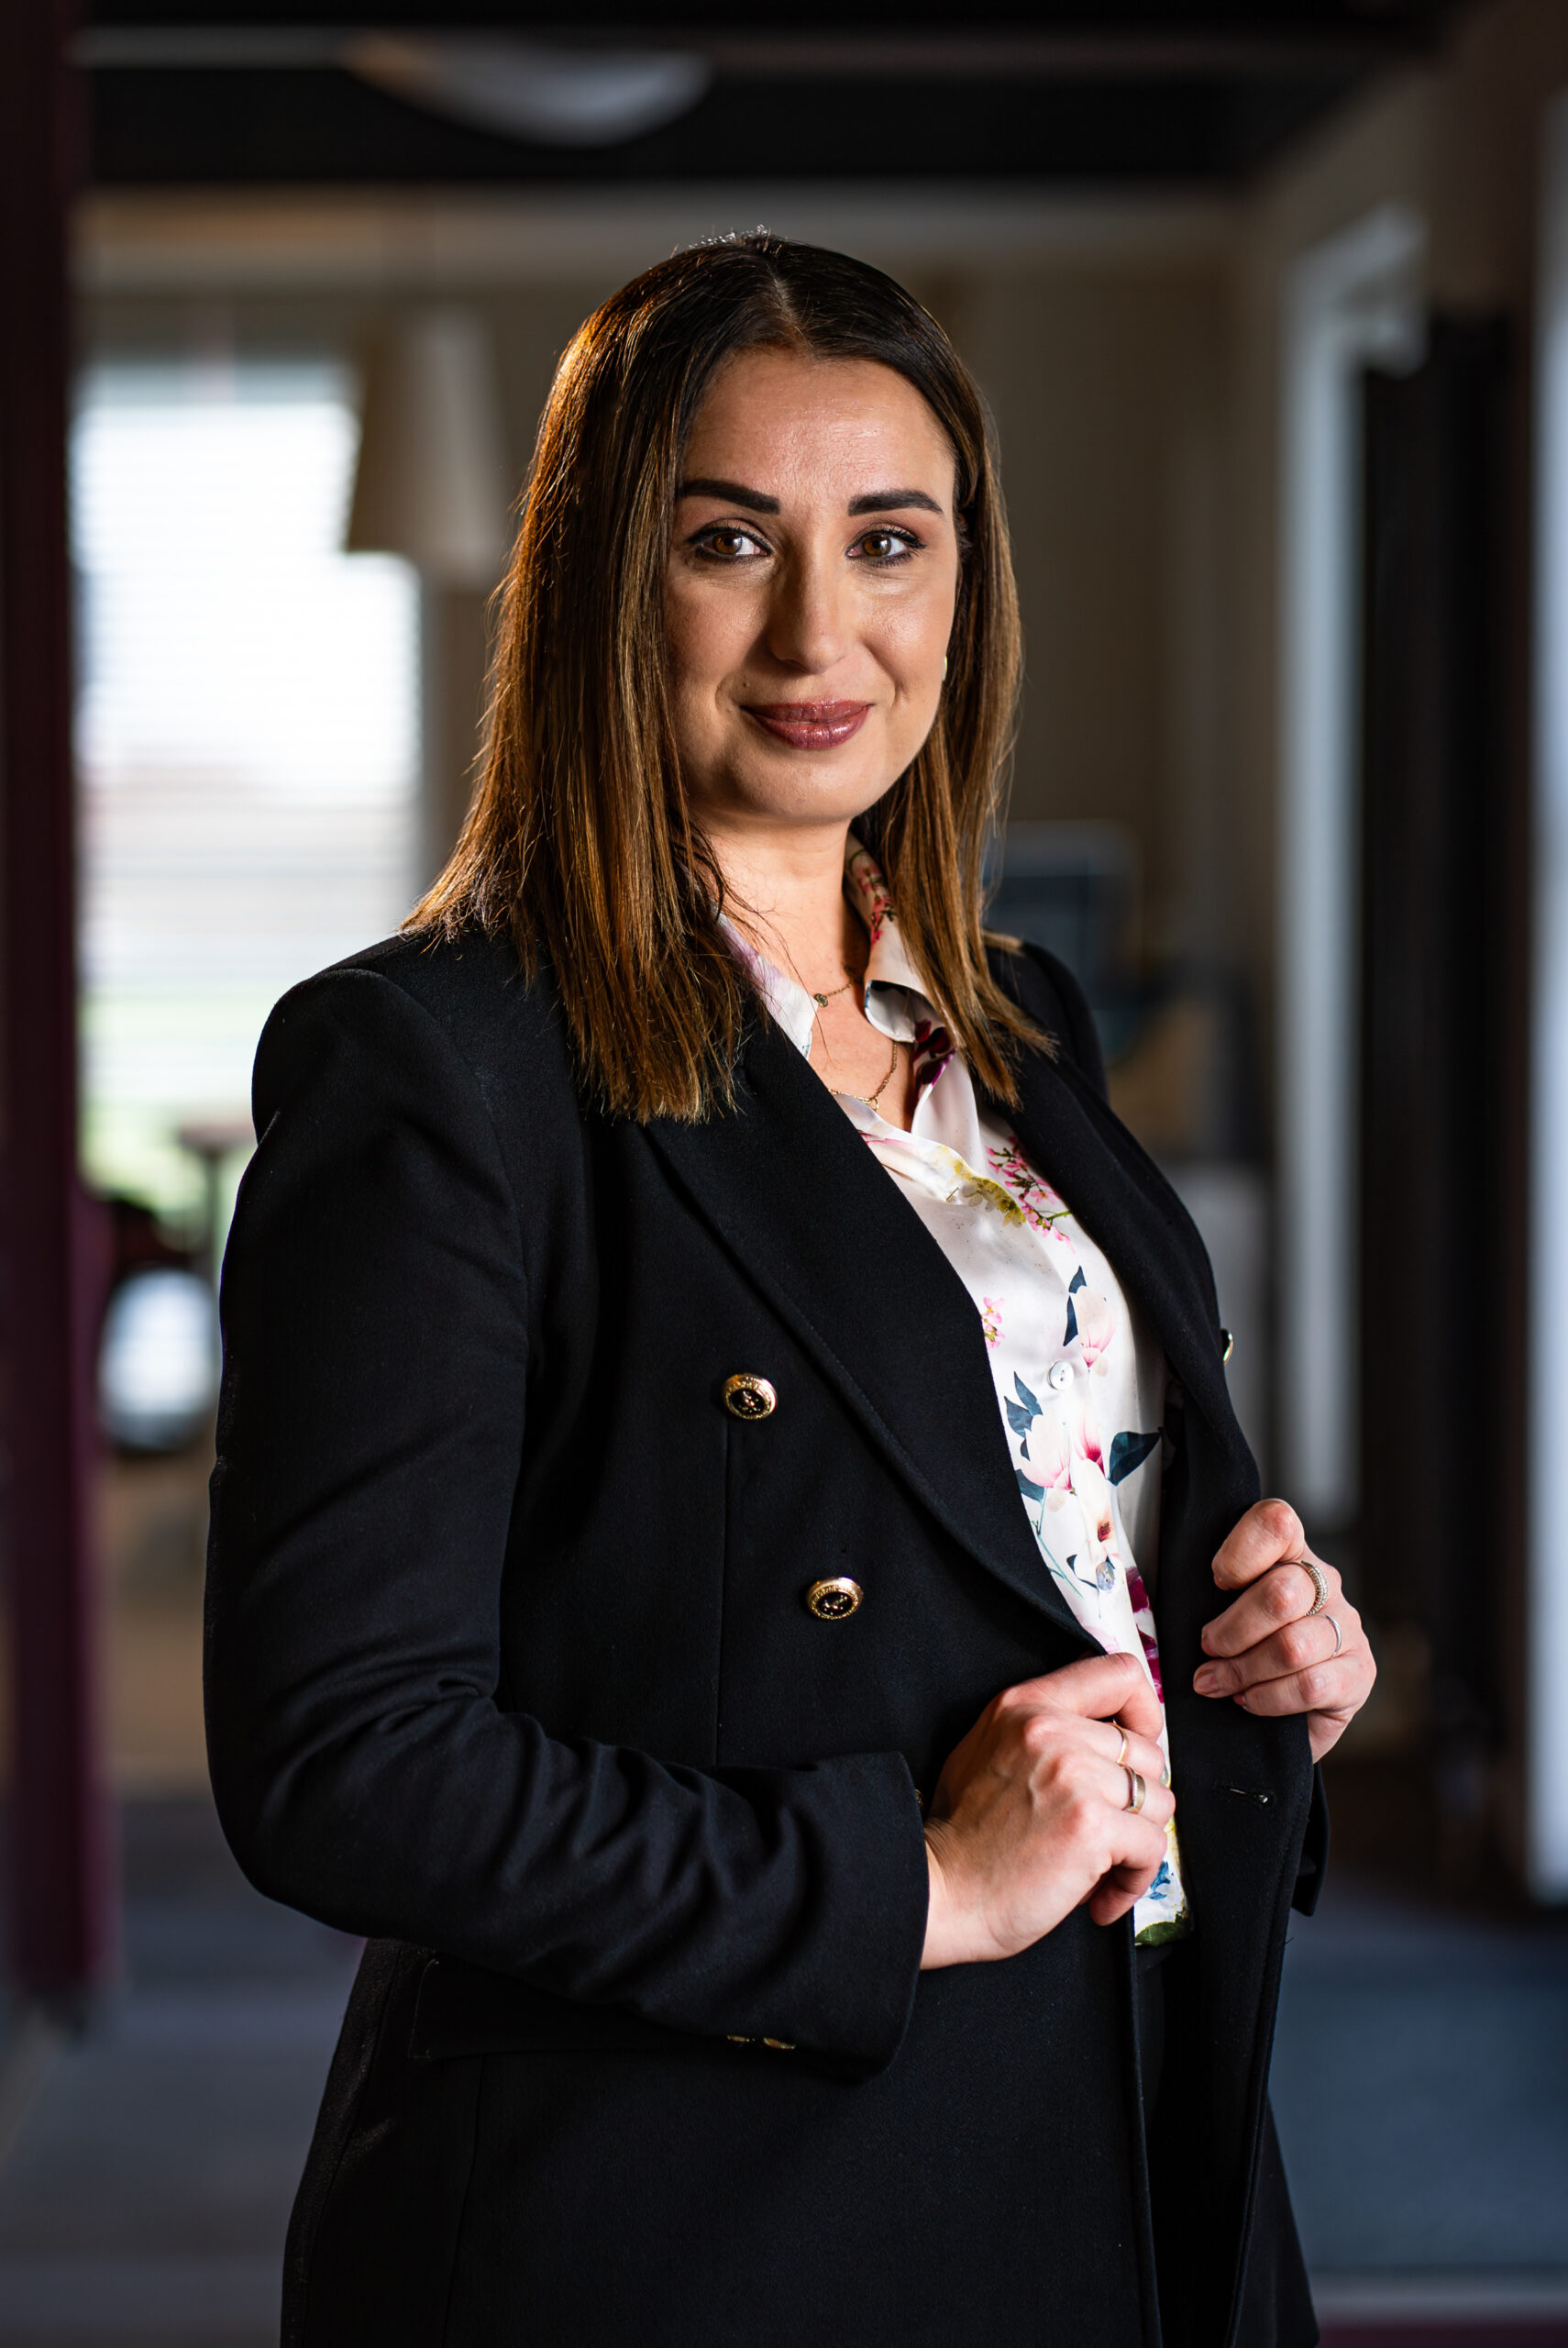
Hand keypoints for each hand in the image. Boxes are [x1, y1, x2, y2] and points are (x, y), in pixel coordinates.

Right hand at [920, 1652, 1174, 1968]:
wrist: (939, 1892)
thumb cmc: (962, 1836)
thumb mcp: (988, 1749)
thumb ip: (1043, 1730)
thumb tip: (1108, 1739)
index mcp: (1026, 1704)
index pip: (1119, 1673)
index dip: (1144, 1712)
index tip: (1138, 1746)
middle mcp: (1051, 1729)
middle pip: (1149, 1754)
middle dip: (1137, 1801)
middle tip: (1105, 1833)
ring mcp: (1073, 1775)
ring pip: (1159, 1801)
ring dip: (1137, 1842)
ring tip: (1099, 1868)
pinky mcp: (1091, 1826)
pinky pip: (1154, 1846)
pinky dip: (1134, 1879)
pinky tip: (1099, 1896)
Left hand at [1195, 1499, 1375, 1762]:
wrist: (1276, 1716)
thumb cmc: (1237, 1651)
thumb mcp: (1217, 1612)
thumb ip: (1203, 1595)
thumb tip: (1165, 1601)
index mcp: (1289, 1554)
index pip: (1275, 1522)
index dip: (1240, 1551)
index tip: (1215, 1582)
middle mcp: (1325, 1584)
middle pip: (1282, 1591)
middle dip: (1231, 1630)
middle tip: (1208, 1648)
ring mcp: (1346, 1628)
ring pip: (1292, 1646)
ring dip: (1243, 1670)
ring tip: (1217, 1683)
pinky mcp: (1359, 1674)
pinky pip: (1310, 1685)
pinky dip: (1267, 1698)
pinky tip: (1248, 1701)